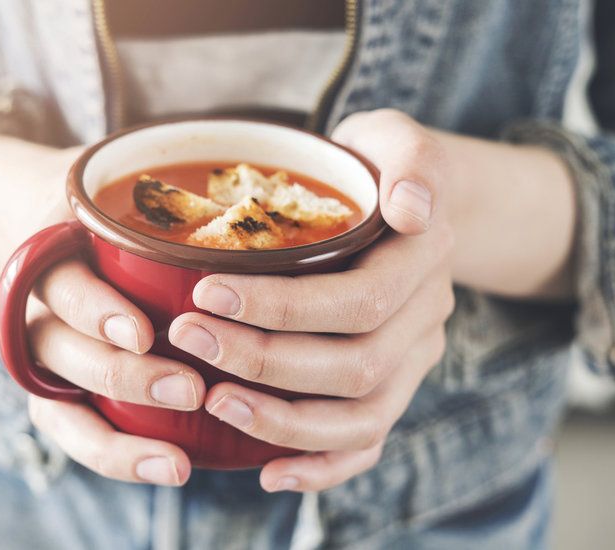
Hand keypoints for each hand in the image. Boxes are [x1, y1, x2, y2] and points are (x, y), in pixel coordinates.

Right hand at [0, 135, 204, 485]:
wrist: (51, 225)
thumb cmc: (108, 207)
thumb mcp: (126, 185)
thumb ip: (176, 194)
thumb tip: (277, 193)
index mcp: (52, 254)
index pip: (63, 287)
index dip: (97, 313)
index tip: (141, 334)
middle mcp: (39, 310)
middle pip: (64, 352)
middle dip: (125, 378)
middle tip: (189, 390)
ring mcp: (47, 356)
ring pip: (64, 407)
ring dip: (120, 439)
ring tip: (178, 462)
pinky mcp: (58, 392)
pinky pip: (76, 435)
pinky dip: (118, 457)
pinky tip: (172, 468)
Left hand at [168, 110, 455, 491]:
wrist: (408, 204)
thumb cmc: (377, 167)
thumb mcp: (395, 139)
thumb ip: (412, 160)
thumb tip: (411, 206)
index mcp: (424, 259)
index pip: (359, 298)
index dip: (282, 306)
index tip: (206, 291)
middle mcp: (426, 318)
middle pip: (355, 365)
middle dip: (264, 359)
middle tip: (188, 337)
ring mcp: (413, 361)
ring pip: (362, 416)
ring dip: (284, 420)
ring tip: (213, 403)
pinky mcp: (394, 388)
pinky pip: (368, 442)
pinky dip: (321, 466)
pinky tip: (267, 472)